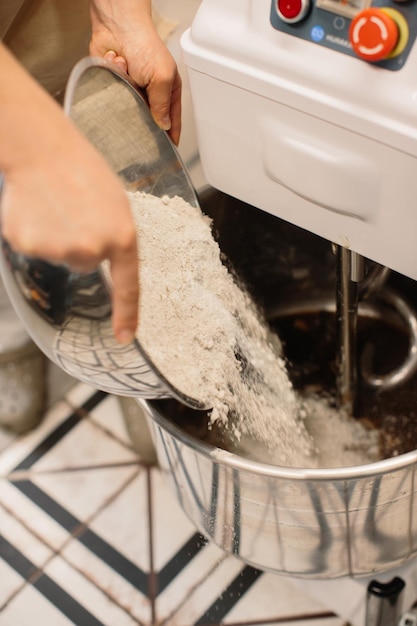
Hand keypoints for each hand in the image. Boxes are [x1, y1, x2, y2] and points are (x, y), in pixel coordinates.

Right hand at [0, 52, 138, 343]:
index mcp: (123, 237)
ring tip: (56, 205)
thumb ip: (115, 237)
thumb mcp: (115, 204)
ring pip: (59, 255)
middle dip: (80, 243)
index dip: (127, 315)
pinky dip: (34, 232)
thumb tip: (102, 259)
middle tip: (74, 210)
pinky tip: (37, 208)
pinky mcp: (29, 245)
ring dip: (56, 236)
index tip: (125, 337)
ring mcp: (59, 248)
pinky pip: (35, 248)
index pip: (128, 287)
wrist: (42, 148)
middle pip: (84, 264)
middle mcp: (92, 249)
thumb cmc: (82, 169)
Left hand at [89, 0, 181, 144]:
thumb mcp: (162, 76)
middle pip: (147, 120)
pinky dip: (113, 79)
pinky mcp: (114, 88)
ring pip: (127, 109)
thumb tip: (163, 126)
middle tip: (137, 110)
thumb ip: (162, 104)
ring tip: (127, 71)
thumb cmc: (144, 45)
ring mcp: (131, 92)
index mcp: (167, 92)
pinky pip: (111, 97)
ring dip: (125, 89)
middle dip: (141, 114)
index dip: (171, 137)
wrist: (117, 27)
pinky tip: (116, 64)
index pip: (172, 121)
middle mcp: (150, 94)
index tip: (168, 153)